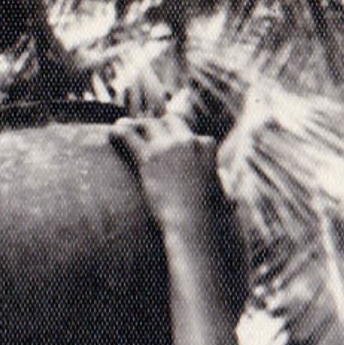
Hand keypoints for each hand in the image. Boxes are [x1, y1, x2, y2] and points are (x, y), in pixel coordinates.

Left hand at [112, 115, 245, 303]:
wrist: (194, 222)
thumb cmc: (208, 216)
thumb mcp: (223, 198)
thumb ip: (223, 190)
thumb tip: (232, 198)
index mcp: (207, 147)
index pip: (192, 135)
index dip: (178, 137)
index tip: (169, 141)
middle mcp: (189, 141)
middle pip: (170, 122)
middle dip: (157, 123)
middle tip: (143, 129)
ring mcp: (169, 147)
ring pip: (149, 125)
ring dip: (135, 124)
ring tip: (122, 126)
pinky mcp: (150, 157)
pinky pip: (130, 137)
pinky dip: (120, 132)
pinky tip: (111, 132)